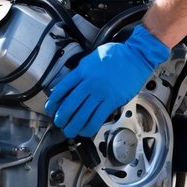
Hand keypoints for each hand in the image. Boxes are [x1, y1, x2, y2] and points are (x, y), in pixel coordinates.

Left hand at [45, 24, 169, 137]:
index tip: (50, 109)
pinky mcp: (112, 101)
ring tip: (70, 130)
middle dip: (61, 117)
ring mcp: (100, 93)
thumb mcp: (91, 58)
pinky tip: (85, 130)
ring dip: (73, 126)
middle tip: (59, 123)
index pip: (61, 90)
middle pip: (69, 105)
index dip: (53, 102)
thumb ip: (80, 71)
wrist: (135, 56)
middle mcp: (89, 83)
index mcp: (82, 72)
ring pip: (81, 115)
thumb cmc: (115, 55)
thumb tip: (69, 85)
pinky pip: (97, 118)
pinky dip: (89, 127)